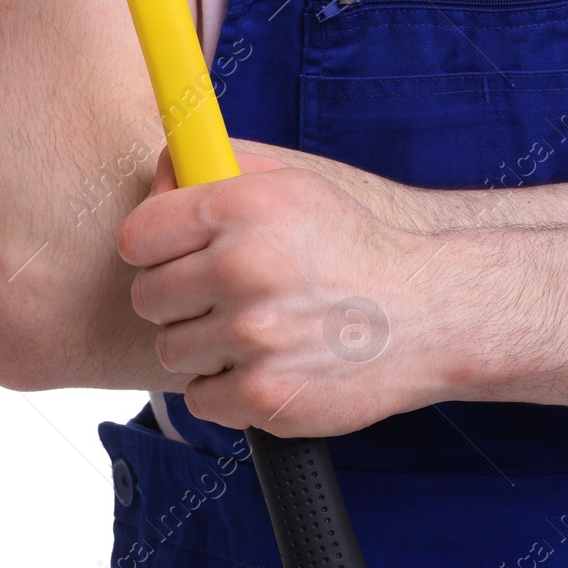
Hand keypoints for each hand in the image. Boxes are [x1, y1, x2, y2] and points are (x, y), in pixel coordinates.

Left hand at [120, 152, 460, 434]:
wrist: (430, 314)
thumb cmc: (354, 249)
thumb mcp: (297, 187)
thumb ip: (220, 170)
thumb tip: (160, 175)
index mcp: (244, 208)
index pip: (137, 235)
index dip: (156, 248)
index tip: (178, 256)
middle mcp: (244, 267)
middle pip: (148, 297)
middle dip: (181, 300)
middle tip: (228, 297)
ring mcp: (254, 336)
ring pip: (171, 350)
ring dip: (206, 346)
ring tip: (258, 332)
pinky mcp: (264, 395)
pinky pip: (199, 397)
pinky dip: (227, 389)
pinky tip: (270, 366)